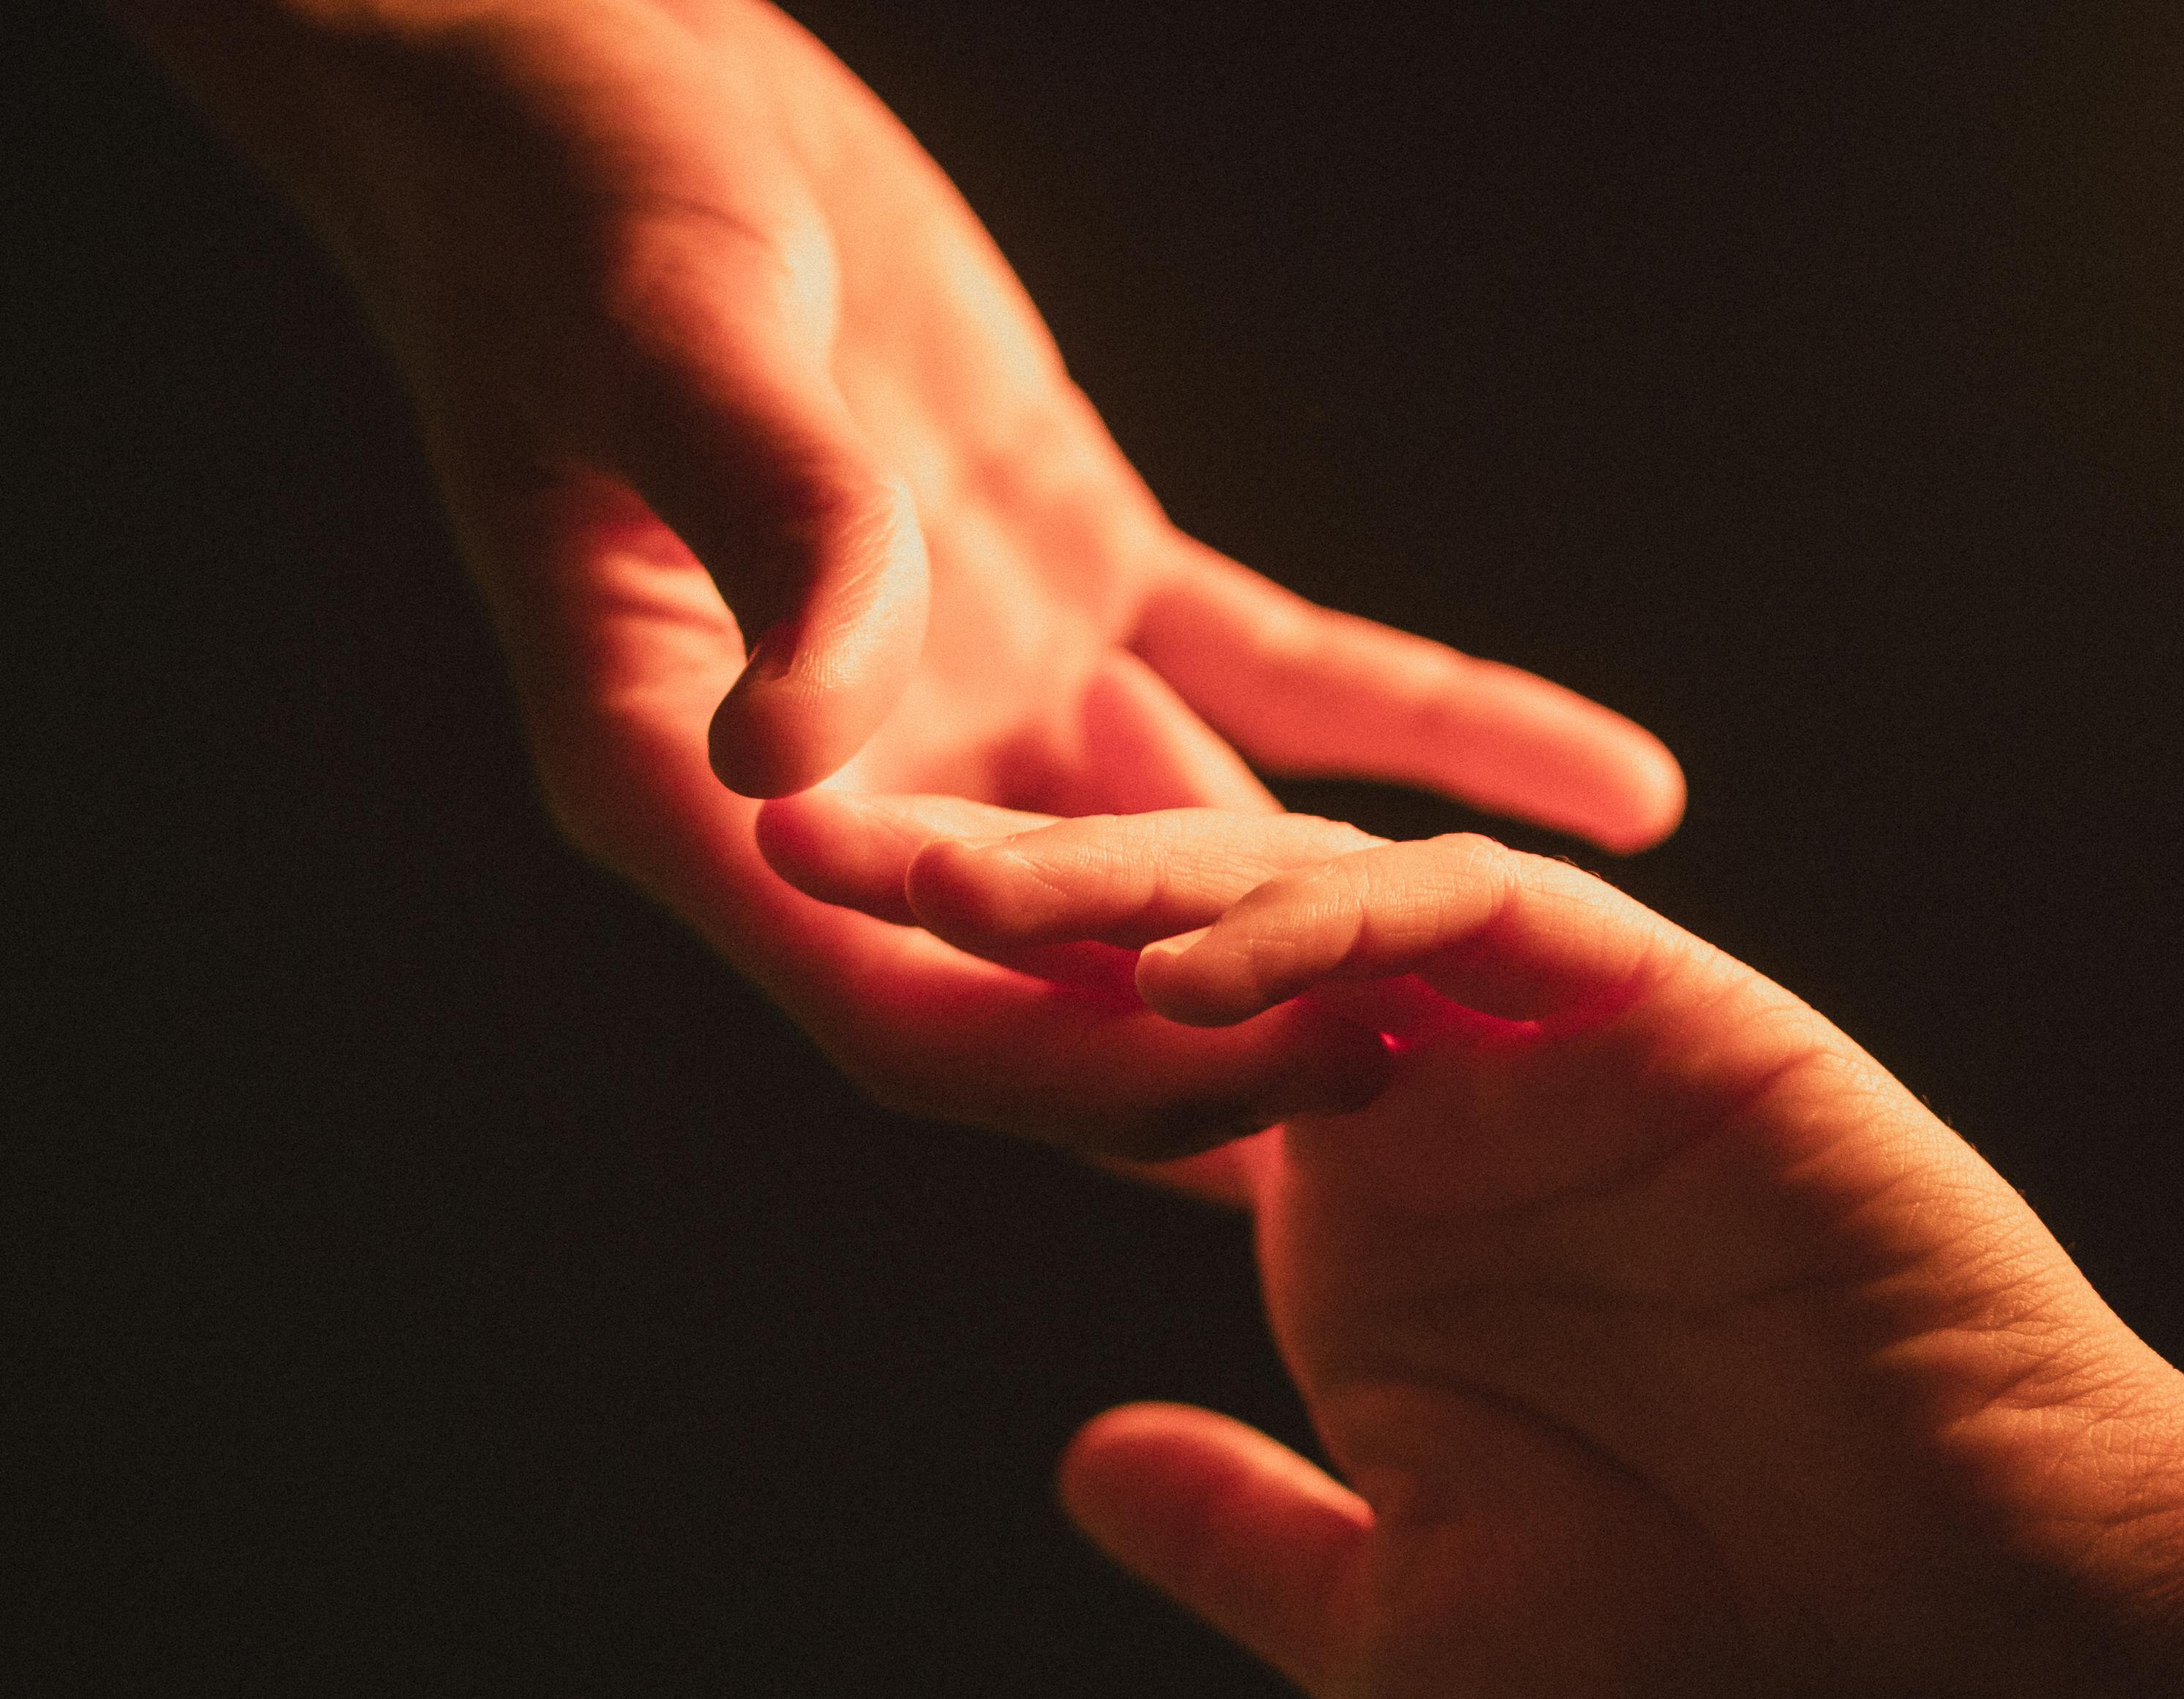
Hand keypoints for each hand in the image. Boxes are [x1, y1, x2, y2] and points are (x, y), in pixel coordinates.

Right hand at [109, 0, 1682, 1165]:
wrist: (593, 75)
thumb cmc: (571, 205)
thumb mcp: (677, 353)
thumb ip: (772, 542)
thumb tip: (787, 764)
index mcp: (691, 779)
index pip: (903, 1001)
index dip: (1081, 1075)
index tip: (1260, 1109)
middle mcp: (852, 773)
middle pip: (1064, 979)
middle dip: (1249, 1049)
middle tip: (1442, 1097)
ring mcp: (974, 682)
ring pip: (1191, 863)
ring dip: (1355, 931)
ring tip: (1547, 992)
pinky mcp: (1072, 577)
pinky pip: (1276, 682)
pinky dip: (1434, 736)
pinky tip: (1611, 782)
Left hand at [784, 795, 2183, 1698]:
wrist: (1964, 1680)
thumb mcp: (1406, 1642)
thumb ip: (1247, 1540)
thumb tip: (1080, 1464)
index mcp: (1361, 1245)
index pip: (1144, 1080)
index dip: (994, 1025)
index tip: (821, 974)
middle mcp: (1442, 1124)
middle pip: (1195, 954)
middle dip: (1011, 897)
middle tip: (817, 842)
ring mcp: (1557, 1058)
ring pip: (1321, 896)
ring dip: (1136, 883)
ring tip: (961, 887)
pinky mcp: (1678, 1018)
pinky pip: (1488, 925)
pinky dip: (1349, 923)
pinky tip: (1207, 970)